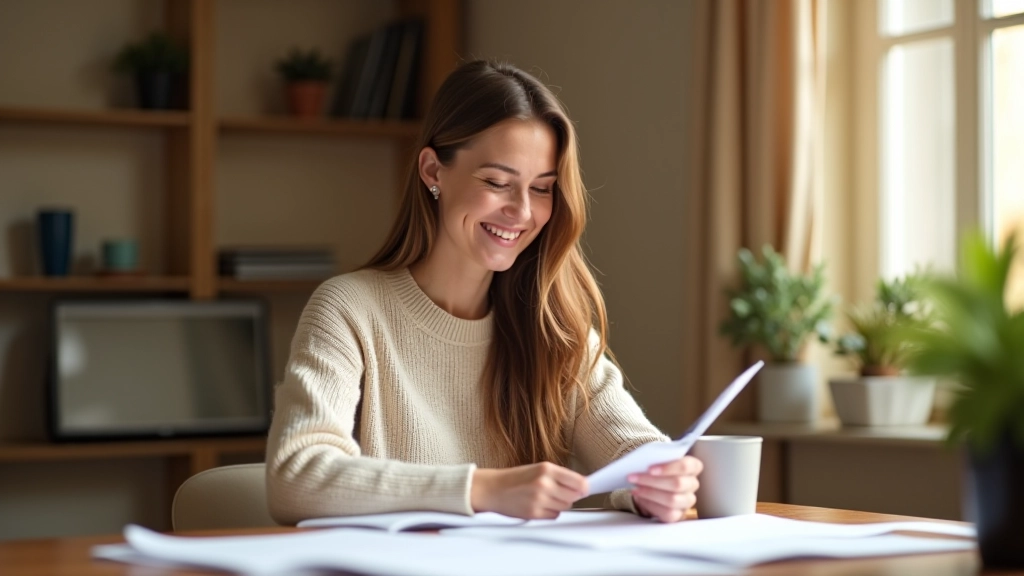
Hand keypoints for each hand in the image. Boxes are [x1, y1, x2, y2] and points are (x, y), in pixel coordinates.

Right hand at [471, 462, 588, 519]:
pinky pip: (554, 516)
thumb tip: (582, 487)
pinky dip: (550, 512)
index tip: (586, 489)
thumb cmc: (516, 478)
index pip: (579, 482)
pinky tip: (539, 505)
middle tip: (558, 492)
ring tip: (545, 498)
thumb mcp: (538, 469)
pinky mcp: (534, 513)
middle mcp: (544, 484)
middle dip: (570, 496)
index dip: (585, 487)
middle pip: (573, 496)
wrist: (493, 489)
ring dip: (559, 504)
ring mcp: (539, 499)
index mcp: (546, 469)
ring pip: (565, 507)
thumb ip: (559, 477)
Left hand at [628, 455, 701, 522]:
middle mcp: (692, 484)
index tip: (649, 468)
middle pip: (677, 483)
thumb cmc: (657, 469)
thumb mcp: (657, 460)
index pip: (686, 465)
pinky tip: (640, 497)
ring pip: (672, 500)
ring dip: (650, 493)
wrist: (653, 486)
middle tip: (633, 477)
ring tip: (635, 488)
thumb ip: (655, 459)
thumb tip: (642, 463)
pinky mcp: (679, 514)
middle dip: (652, 481)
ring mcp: (687, 501)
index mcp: (692, 466)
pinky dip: (651, 505)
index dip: (668, 468)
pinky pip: (668, 513)